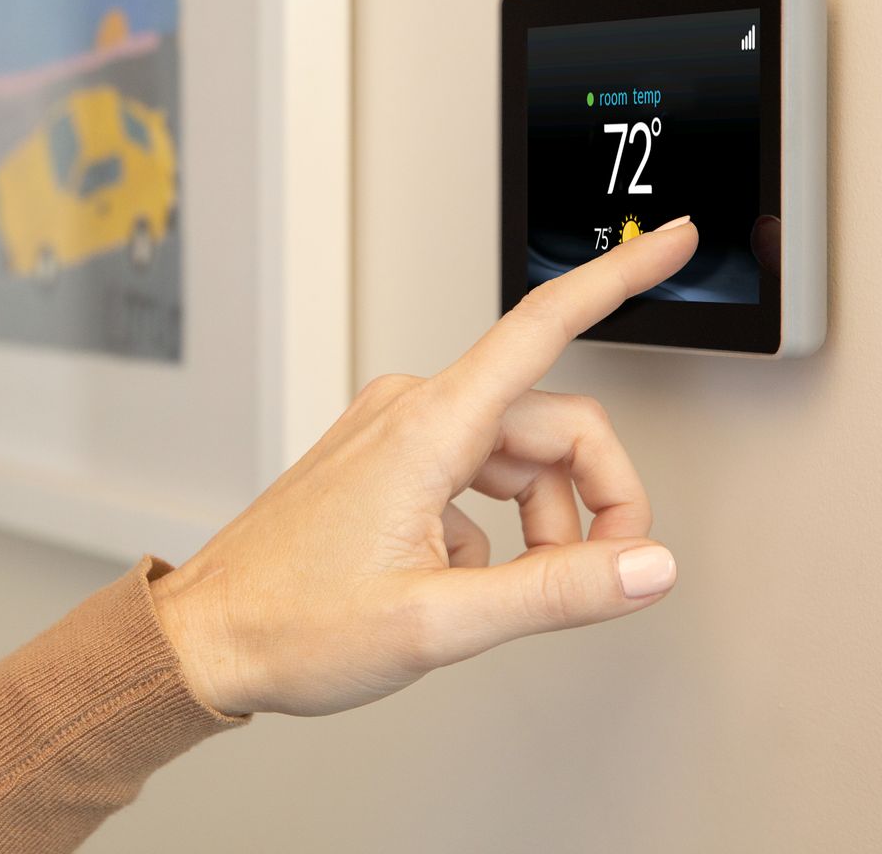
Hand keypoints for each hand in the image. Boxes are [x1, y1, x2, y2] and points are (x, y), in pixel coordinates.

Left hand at [150, 217, 697, 716]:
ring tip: (522, 589)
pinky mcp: (385, 460)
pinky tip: (462, 579)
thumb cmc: (294, 625)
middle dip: (595, 497)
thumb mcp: (439, 622)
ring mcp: (395, 432)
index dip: (617, 281)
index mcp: (427, 426)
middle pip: (555, 423)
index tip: (672, 242)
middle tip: (601, 574)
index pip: (544, 327)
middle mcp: (411, 410)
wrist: (209, 638)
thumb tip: (646, 566)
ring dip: (545, 519)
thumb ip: (555, 590)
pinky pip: (476, 473)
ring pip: (519, 453)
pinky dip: (497, 526)